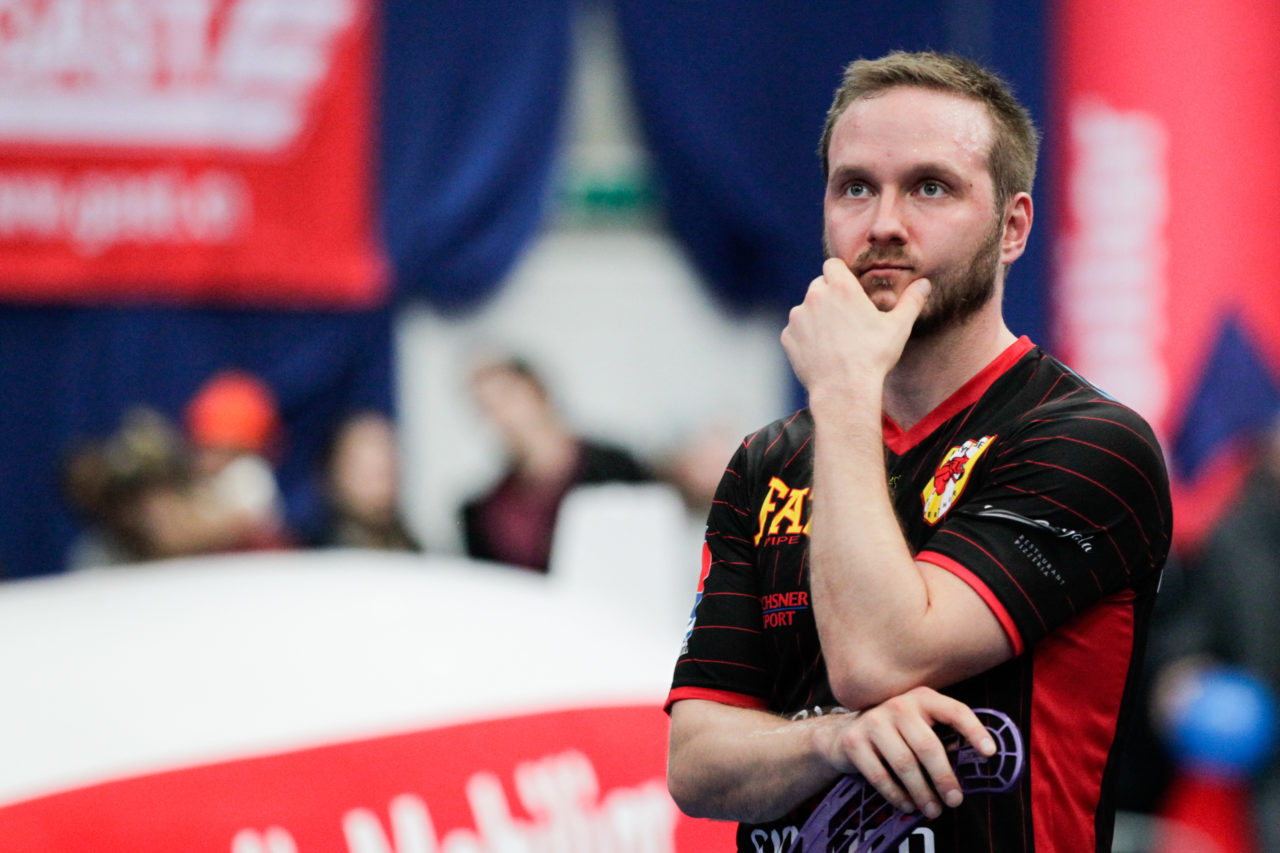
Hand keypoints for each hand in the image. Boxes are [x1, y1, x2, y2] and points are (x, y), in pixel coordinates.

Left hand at [781, 258, 930, 396]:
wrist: (844, 390)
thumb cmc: (873, 357)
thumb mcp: (899, 327)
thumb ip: (912, 301)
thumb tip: (924, 284)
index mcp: (841, 287)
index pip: (833, 265)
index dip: (841, 274)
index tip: (849, 289)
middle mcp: (815, 296)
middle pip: (819, 285)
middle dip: (830, 295)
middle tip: (846, 318)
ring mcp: (798, 317)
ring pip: (806, 308)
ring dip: (817, 316)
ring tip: (835, 339)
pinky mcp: (787, 337)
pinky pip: (796, 330)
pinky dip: (805, 337)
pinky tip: (822, 352)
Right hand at [812, 686, 995, 819]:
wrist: (844, 734)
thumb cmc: (894, 734)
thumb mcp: (920, 728)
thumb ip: (942, 740)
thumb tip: (970, 768)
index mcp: (922, 698)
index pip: (954, 711)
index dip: (974, 731)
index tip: (989, 753)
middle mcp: (898, 705)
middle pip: (928, 746)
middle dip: (944, 778)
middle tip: (955, 800)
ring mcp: (873, 721)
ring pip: (904, 764)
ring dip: (922, 792)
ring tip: (933, 809)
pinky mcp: (854, 741)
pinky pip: (880, 775)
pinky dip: (897, 795)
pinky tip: (908, 805)